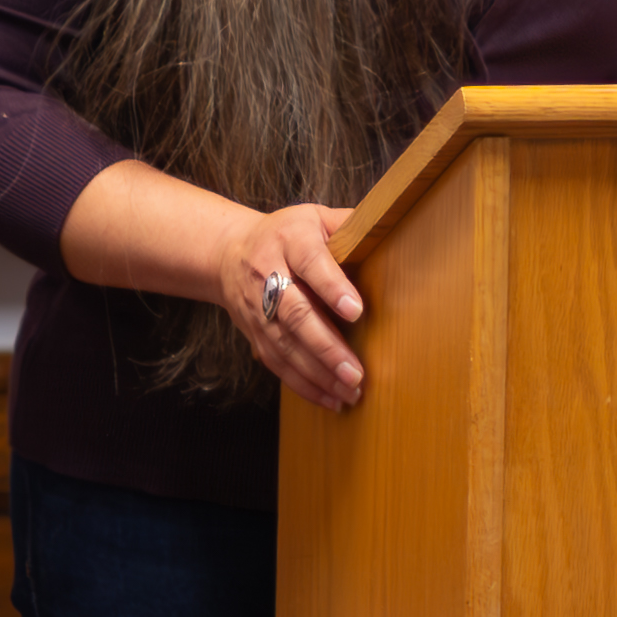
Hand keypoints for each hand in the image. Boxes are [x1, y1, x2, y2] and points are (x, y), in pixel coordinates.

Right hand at [222, 205, 368, 410]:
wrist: (228, 254)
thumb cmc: (287, 234)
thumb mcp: (315, 217)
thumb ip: (349, 224)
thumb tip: (387, 229)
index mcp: (288, 241)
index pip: (311, 263)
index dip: (332, 286)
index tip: (356, 311)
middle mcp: (268, 277)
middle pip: (295, 314)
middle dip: (326, 346)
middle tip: (356, 372)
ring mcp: (258, 310)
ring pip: (285, 346)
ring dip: (318, 373)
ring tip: (350, 391)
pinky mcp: (255, 335)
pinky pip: (277, 363)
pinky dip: (303, 384)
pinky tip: (330, 399)